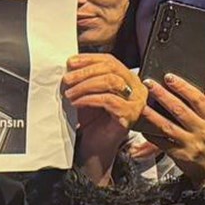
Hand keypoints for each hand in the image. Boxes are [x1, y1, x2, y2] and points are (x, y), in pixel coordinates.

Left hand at [65, 55, 147, 181]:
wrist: (95, 146)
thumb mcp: (88, 92)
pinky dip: (88, 99)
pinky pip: (108, 99)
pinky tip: (76, 103)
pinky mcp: (130, 114)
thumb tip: (70, 62)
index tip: (70, 62)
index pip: (111, 61)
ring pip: (111, 81)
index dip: (89, 59)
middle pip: (112, 68)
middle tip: (66, 79)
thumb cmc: (92, 120)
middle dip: (85, 71)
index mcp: (129, 80)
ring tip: (69, 93)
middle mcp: (137, 89)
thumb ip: (86, 77)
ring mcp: (136, 102)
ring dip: (85, 85)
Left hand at [139, 74, 204, 188]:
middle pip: (180, 110)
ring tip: (141, 104)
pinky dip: (151, 134)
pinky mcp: (180, 155)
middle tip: (150, 84)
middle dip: (163, 95)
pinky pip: (161, 143)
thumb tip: (203, 88)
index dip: (183, 87)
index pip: (198, 100)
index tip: (170, 78)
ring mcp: (190, 144)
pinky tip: (142, 126)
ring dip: (152, 114)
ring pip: (168, 126)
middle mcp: (202, 131)